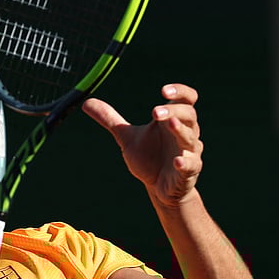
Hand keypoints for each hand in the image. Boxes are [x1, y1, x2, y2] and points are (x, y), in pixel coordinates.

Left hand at [82, 83, 202, 206]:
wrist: (158, 188)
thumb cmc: (148, 158)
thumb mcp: (127, 137)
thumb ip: (110, 119)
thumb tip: (86, 102)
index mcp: (172, 120)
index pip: (185, 99)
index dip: (179, 91)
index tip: (163, 90)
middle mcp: (185, 133)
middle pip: (188, 115)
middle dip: (173, 111)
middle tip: (154, 112)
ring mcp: (189, 152)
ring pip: (190, 137)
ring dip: (180, 130)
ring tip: (169, 123)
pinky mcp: (189, 172)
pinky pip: (192, 165)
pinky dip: (185, 162)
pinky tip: (177, 162)